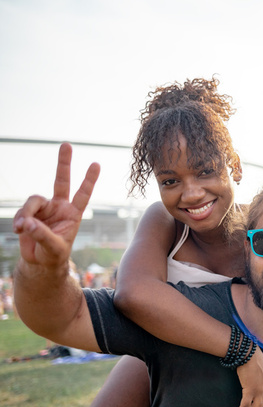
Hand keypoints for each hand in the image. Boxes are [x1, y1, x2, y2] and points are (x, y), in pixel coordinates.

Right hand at [13, 143, 99, 268]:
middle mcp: (59, 206)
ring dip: (26, 213)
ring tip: (23, 228)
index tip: (96, 164)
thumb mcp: (54, 247)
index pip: (83, 194)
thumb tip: (27, 223)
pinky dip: (19, 220)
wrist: (40, 260)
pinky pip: (22, 211)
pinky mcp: (29, 212)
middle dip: (64, 163)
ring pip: (33, 200)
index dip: (89, 180)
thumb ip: (42, 235)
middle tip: (67, 144)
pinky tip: (19, 230)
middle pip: (61, 181)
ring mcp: (44, 208)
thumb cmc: (54, 254)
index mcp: (73, 214)